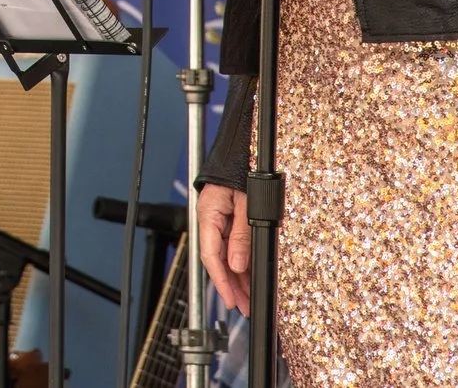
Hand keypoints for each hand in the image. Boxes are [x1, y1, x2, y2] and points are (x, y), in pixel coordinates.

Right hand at [196, 183, 250, 316]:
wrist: (239, 150)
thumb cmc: (241, 170)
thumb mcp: (245, 205)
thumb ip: (241, 235)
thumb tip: (238, 265)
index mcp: (208, 215)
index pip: (211, 256)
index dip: (221, 282)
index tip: (231, 300)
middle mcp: (210, 220)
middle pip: (218, 260)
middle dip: (231, 286)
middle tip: (245, 306)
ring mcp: (217, 220)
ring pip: (225, 256)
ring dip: (237, 277)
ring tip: (248, 298)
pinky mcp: (227, 219)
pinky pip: (231, 245)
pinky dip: (240, 262)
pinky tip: (248, 277)